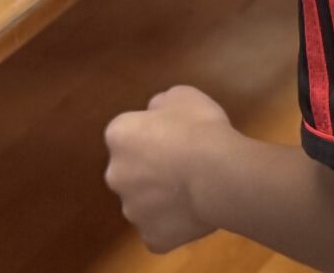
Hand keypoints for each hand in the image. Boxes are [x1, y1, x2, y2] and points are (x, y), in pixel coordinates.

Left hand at [105, 84, 232, 251]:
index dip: (151, 135)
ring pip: (143, 203)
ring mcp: (132, 210)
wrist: (218, 175)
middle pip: (130, 171)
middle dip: (149, 170)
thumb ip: (160, 105)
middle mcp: (115, 174)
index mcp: (119, 135)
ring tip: (193, 190)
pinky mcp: (151, 238)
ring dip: (160, 198)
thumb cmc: (199, 129)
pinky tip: (194, 212)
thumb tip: (154, 113)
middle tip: (182, 165)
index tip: (174, 137)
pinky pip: (160, 230)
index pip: (127, 135)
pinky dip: (173, 224)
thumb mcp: (181, 96)